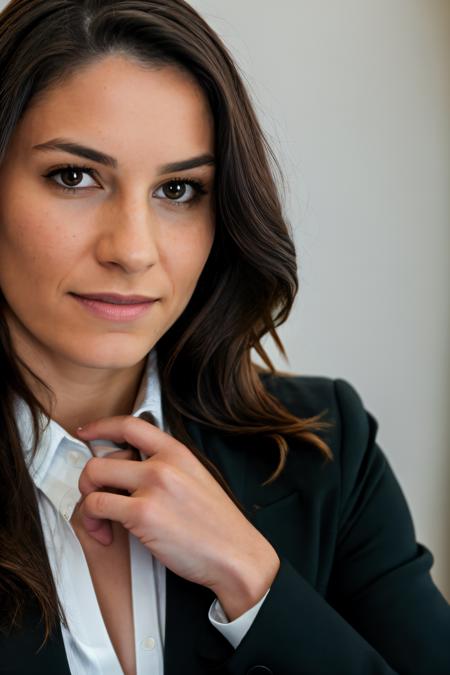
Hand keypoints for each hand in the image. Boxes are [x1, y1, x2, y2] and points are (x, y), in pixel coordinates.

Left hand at [75, 415, 279, 618]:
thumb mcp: (197, 479)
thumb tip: (134, 467)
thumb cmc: (218, 525)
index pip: (130, 425)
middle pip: (102, 456)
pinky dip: (92, 521)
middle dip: (89, 479)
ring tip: (98, 520)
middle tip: (96, 496)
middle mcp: (163, 464)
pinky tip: (105, 534)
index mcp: (177, 452)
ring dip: (86, 500)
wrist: (236, 555)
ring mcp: (152, 487)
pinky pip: (96, 506)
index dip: (101, 426)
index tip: (87, 432)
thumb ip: (168, 467)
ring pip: (92, 477)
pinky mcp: (142, 514)